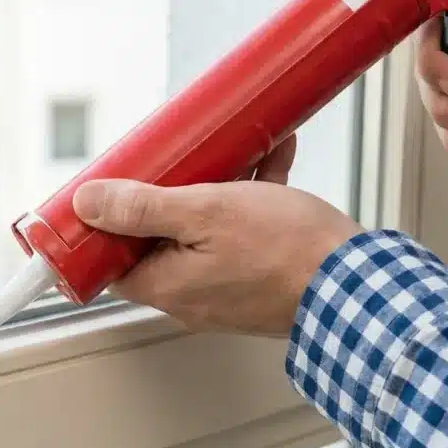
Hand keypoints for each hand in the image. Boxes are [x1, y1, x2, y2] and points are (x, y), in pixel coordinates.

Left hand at [71, 135, 362, 337]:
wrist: (358, 284)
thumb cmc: (285, 252)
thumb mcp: (202, 213)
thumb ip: (142, 208)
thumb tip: (89, 202)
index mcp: (168, 286)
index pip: (113, 264)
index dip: (107, 228)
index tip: (112, 195)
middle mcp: (192, 296)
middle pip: (158, 242)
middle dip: (168, 195)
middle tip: (175, 163)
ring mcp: (226, 289)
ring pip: (204, 232)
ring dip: (215, 189)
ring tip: (231, 151)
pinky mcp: (258, 279)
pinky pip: (242, 235)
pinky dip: (250, 198)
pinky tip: (272, 158)